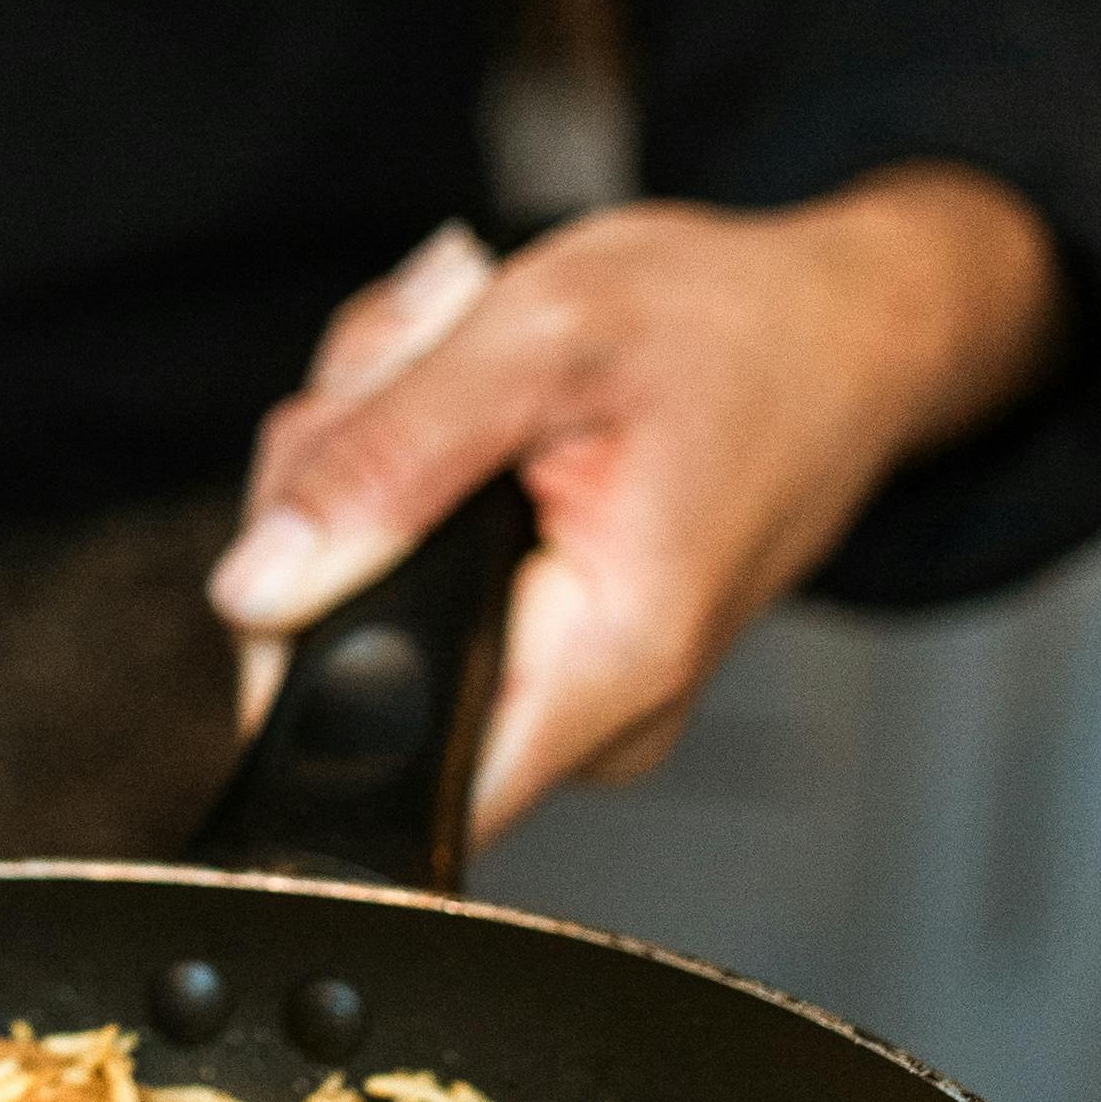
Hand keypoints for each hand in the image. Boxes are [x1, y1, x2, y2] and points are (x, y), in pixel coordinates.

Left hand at [209, 176, 1062, 842]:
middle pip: (339, 659)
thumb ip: (383, 463)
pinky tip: (474, 409)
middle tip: (414, 377)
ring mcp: (566, 691)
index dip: (293, 655)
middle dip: (329, 498)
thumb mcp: (537, 338)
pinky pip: (409, 587)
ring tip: (461, 372)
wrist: (847, 331)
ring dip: (368, 467)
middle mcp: (588, 713)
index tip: (322, 515)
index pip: (383, 776)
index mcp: (600, 662)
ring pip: (358, 605)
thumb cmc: (731, 325)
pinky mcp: (546, 652)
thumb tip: (253, 588)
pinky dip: (409, 483)